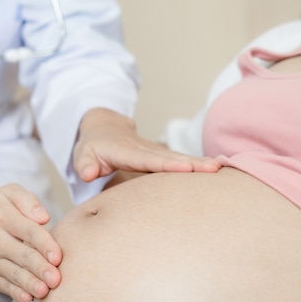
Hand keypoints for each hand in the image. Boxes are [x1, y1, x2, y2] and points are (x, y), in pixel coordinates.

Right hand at [0, 180, 61, 301]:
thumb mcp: (7, 192)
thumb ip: (28, 200)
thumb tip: (44, 218)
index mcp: (2, 216)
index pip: (28, 231)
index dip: (44, 244)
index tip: (57, 256)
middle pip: (22, 255)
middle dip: (40, 268)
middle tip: (56, 279)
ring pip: (13, 273)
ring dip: (29, 284)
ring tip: (45, 291)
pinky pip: (2, 285)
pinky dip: (14, 293)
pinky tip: (27, 298)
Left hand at [73, 108, 220, 182]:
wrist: (104, 128)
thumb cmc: (92, 147)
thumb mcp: (82, 154)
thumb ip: (84, 164)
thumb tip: (89, 174)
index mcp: (126, 151)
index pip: (148, 159)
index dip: (167, 164)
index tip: (186, 168)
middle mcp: (144, 149)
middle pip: (170, 157)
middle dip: (192, 163)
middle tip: (214, 168)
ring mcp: (154, 151)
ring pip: (178, 157)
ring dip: (198, 163)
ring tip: (219, 168)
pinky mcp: (160, 155)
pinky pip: (178, 160)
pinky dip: (196, 164)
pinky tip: (214, 169)